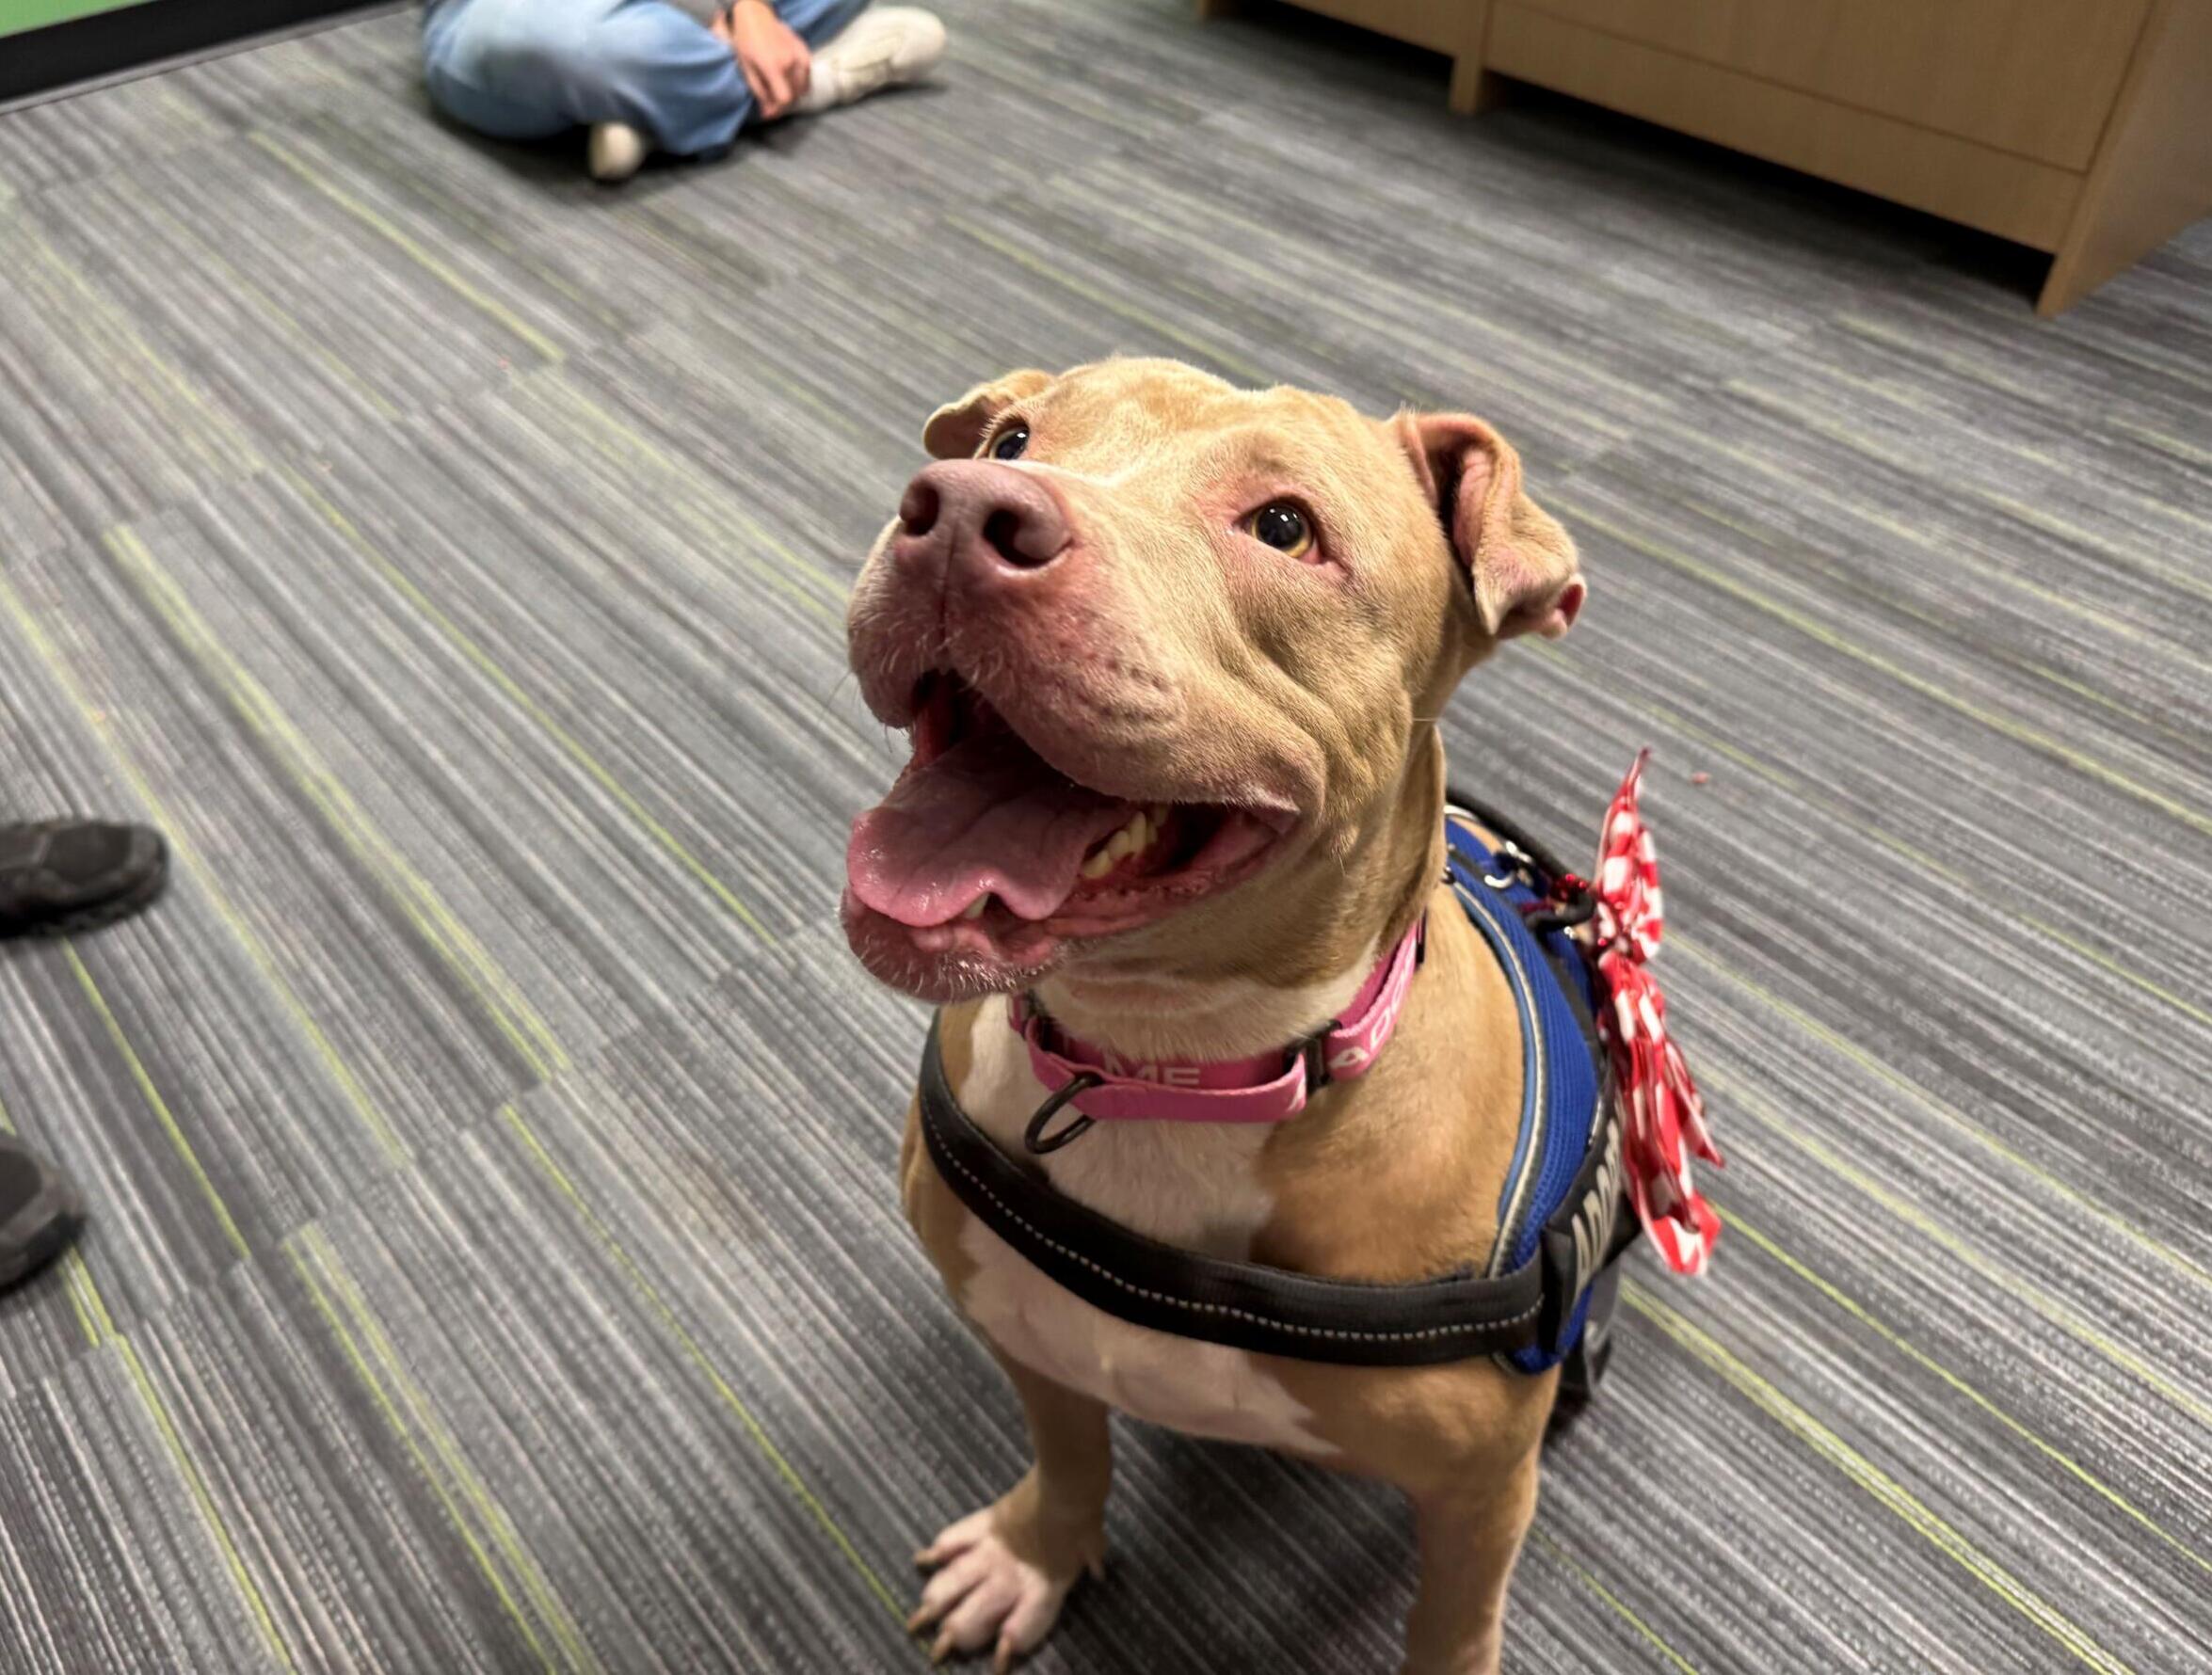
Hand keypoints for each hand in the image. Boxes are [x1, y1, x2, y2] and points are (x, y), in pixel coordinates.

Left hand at [720, 0, 809, 119]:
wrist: (756, 15)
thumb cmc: (746, 41)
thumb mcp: (747, 69)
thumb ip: (760, 92)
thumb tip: (769, 113)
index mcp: (774, 67)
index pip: (784, 98)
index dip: (777, 109)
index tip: (769, 112)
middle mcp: (791, 62)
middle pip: (794, 95)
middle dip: (782, 102)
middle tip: (770, 100)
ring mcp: (801, 56)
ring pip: (803, 88)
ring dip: (792, 93)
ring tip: (779, 88)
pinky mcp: (806, 51)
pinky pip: (808, 75)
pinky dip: (800, 82)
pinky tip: (789, 78)